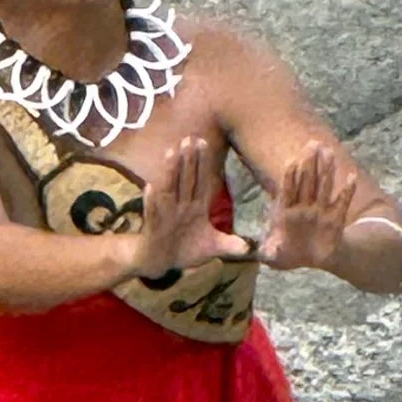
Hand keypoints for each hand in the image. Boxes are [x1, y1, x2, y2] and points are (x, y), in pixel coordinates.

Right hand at [131, 136, 252, 281]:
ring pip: (169, 190)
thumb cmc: (184, 250)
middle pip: (186, 180)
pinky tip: (151, 186)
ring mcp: (166, 215)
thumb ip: (229, 244)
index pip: (202, 182)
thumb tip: (250, 247)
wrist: (159, 263)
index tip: (204, 142)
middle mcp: (181, 207)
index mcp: (196, 208)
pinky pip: (153, 213)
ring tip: (171, 152)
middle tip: (190, 138)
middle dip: (188, 160)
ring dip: (170, 172)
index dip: (204, 164)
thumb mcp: (211, 248)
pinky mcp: (154, 227)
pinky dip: (152, 201)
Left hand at [260, 140, 357, 270]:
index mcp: (287, 213)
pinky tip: (351, 176)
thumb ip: (268, 254)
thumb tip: (260, 253)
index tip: (293, 161)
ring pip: (323, 187)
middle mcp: (304, 208)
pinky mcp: (335, 219)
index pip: (288, 190)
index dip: (290, 176)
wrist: (312, 259)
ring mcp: (320, 211)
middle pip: (306, 182)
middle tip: (312, 144)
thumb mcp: (276, 259)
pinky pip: (341, 202)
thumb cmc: (290, 254)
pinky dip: (347, 190)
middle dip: (309, 163)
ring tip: (329, 152)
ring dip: (326, 170)